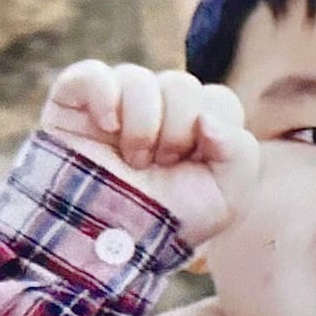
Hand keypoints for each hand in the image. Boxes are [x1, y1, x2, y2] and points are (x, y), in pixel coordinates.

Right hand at [39, 61, 257, 247]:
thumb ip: (240, 153)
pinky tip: (106, 128)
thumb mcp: (226, 199)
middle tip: (159, 167)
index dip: (213, 134)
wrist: (111, 242)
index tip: (194, 167)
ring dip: (141, 126)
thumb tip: (207, 117)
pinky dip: (104, 98)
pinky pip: (93, 73)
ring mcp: (118, 101)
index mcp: (198, 126)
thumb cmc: (170, 221)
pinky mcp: (75, 101)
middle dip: (176, 132)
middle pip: (182, 85)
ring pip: (139, 78)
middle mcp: (160, 107)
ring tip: (132, 161)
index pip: (219, 100)